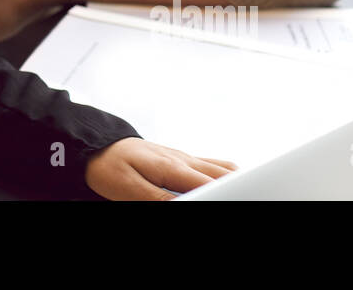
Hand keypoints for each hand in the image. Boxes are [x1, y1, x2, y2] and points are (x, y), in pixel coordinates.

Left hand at [84, 137, 236, 199]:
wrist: (97, 146)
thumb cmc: (109, 166)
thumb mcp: (129, 188)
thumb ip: (159, 199)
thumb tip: (186, 206)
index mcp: (172, 167)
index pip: (210, 184)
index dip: (228, 193)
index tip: (240, 198)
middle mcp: (183, 159)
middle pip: (225, 174)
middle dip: (242, 186)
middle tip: (255, 195)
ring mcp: (184, 158)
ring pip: (223, 167)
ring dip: (237, 179)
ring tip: (250, 191)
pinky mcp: (181, 160)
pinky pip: (213, 165)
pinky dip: (227, 173)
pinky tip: (231, 183)